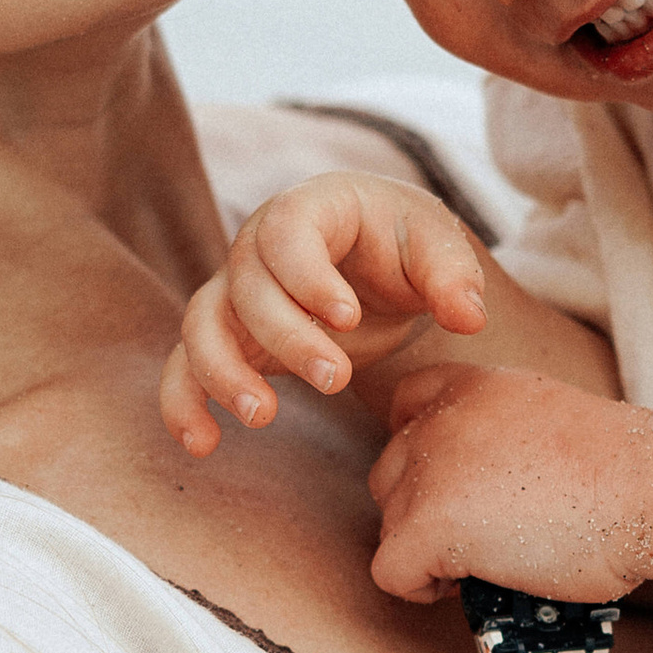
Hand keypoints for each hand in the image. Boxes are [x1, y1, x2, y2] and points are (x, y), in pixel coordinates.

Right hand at [163, 173, 486, 457]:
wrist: (380, 265)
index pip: (287, 232)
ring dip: (222, 372)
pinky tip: (202, 444)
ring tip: (263, 416)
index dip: (308, 275)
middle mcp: (259, 245)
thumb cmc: (405, 246)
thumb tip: (468, 317)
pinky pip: (185, 366)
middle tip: (336, 379)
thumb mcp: (436, 248)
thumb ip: (453, 276)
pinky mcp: (228, 337)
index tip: (349, 317)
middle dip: (287, 336)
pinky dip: (183, 403)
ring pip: (201, 325)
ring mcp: (235, 292)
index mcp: (311, 208)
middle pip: (246, 286)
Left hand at [366, 365, 650, 606]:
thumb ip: (500, 436)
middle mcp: (440, 420)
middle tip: (482, 533)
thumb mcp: (547, 419)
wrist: (647, 488)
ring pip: (390, 526)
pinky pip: (391, 573)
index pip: (407, 405)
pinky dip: (423, 590)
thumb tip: (479, 488)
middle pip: (390, 476)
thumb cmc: (624, 470)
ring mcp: (428, 472)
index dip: (422, 453)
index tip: (455, 481)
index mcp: (473, 386)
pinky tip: (469, 584)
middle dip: (424, 510)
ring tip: (486, 560)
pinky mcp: (427, 526)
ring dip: (428, 551)